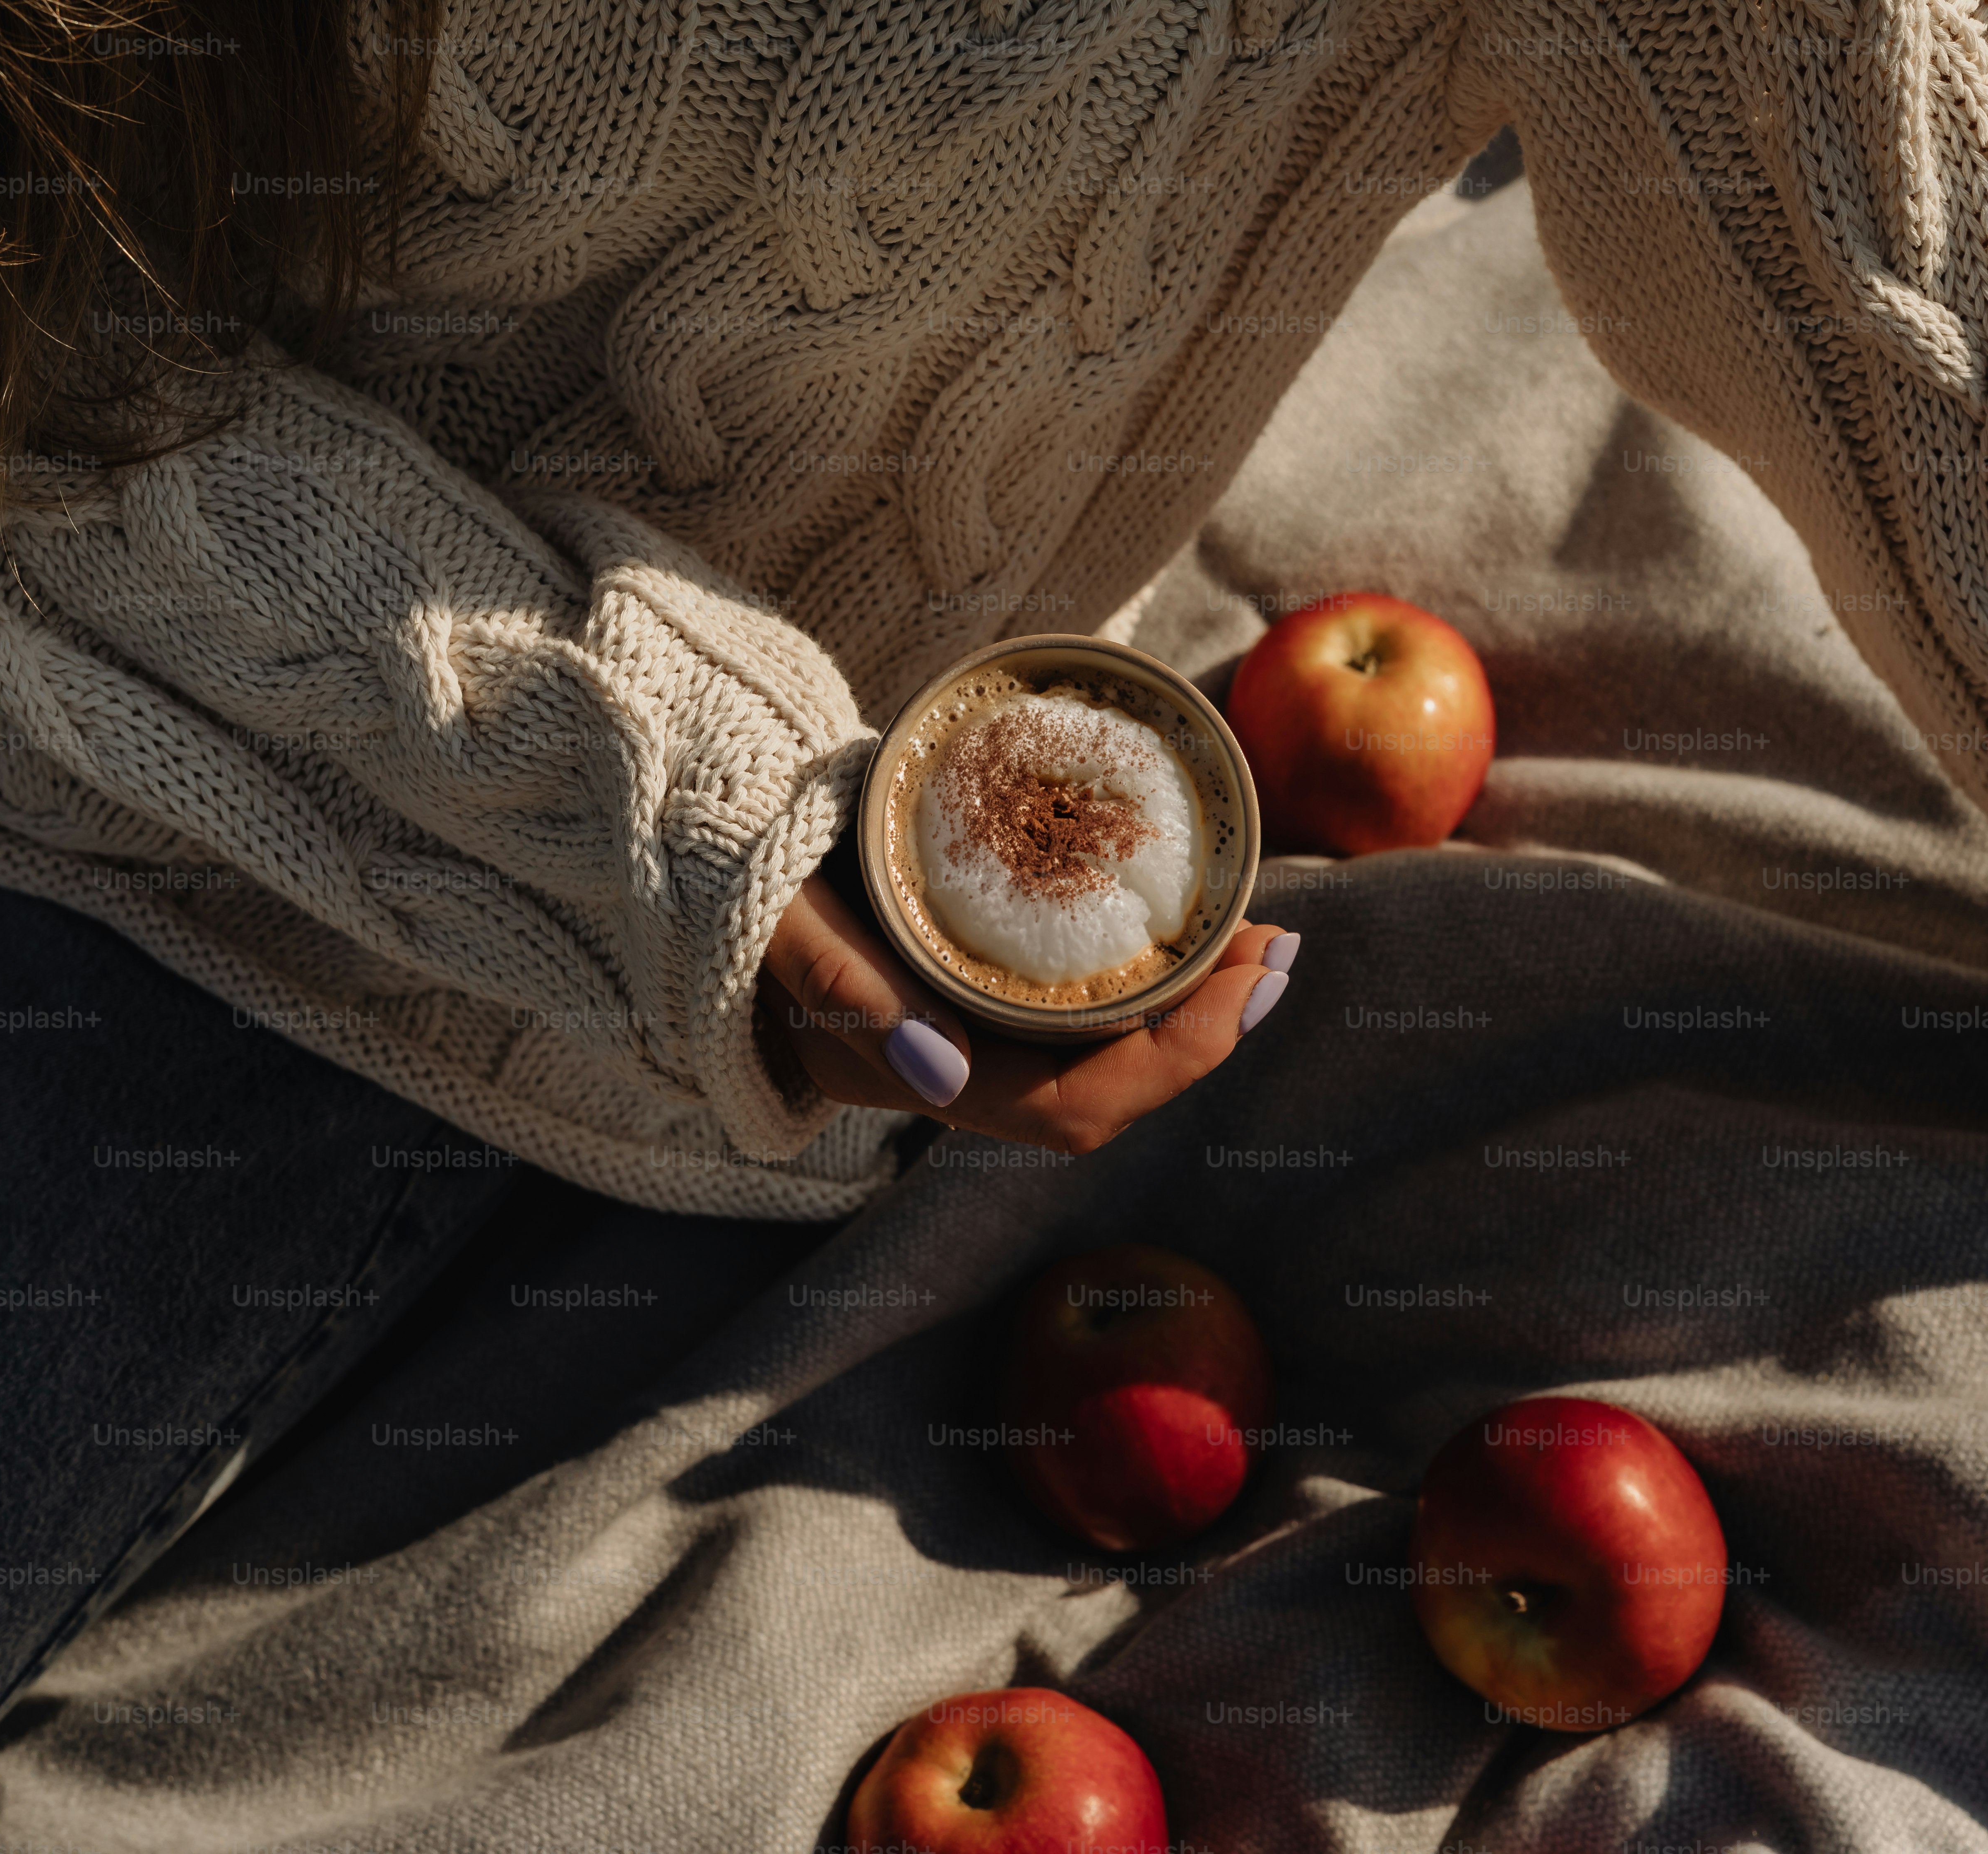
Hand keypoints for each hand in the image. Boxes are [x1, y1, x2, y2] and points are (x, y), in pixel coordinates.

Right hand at [755, 873, 1296, 1154]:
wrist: (708, 871)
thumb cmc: (740, 895)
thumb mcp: (776, 927)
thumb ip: (840, 986)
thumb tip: (938, 1069)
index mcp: (919, 1078)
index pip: (1072, 1107)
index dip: (1173, 1060)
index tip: (1247, 985)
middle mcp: (958, 1076)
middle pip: (1111, 1092)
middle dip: (1208, 1033)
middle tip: (1279, 950)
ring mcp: (973, 1041)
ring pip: (1107, 1056)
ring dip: (1192, 1007)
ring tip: (1260, 941)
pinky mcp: (981, 997)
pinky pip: (1087, 1011)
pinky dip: (1151, 979)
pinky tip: (1195, 931)